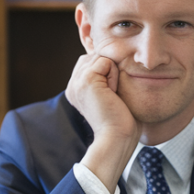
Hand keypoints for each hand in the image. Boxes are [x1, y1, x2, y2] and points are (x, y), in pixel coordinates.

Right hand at [65, 53, 140, 191]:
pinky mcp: (86, 80)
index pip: (91, 61)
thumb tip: (111, 59)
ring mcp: (76, 82)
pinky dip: (114, 76)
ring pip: (101, 58)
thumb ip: (104, 77)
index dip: (107, 73)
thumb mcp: (109, 94)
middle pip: (95, 56)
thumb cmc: (120, 121)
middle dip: (109, 71)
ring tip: (111, 95)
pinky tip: (111, 94)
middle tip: (111, 96)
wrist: (117, 137)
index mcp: (76, 89)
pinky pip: (106, 62)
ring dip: (113, 74)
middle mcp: (72, 85)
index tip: (109, 97)